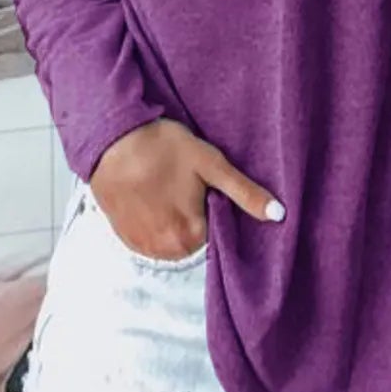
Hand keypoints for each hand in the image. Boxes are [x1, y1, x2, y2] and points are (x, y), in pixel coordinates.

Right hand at [90, 118, 284, 260]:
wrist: (111, 140)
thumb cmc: (163, 147)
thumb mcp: (211, 164)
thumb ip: (245, 193)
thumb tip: (279, 215)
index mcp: (192, 237)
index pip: (218, 235)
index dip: (217, 211)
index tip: (209, 191)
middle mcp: (167, 251)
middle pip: (195, 241)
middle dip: (196, 219)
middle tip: (187, 187)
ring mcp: (142, 247)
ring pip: (172, 242)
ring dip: (174, 224)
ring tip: (168, 191)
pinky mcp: (124, 238)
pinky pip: (149, 240)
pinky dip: (154, 225)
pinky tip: (152, 199)